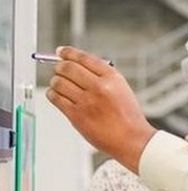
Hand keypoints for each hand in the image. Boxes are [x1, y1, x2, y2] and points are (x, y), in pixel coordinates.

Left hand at [46, 46, 156, 172]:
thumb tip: (79, 66)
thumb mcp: (122, 88)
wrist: (131, 138)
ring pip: (58, 82)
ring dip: (56, 81)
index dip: (69, 52)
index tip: (62, 51)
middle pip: (68, 67)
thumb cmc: (128, 116)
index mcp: (112, 78)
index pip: (84, 58)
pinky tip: (58, 95)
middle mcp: (99, 87)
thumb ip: (103, 76)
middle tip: (59, 69)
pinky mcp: (76, 115)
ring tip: (60, 84)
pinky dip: (53, 94)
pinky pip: (55, 98)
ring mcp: (86, 101)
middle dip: (60, 66)